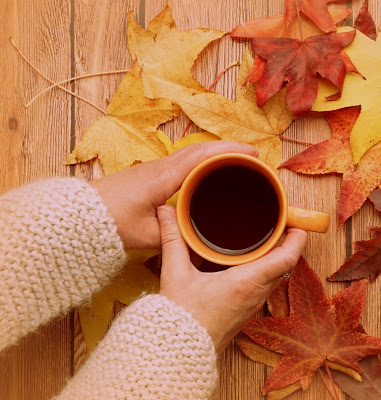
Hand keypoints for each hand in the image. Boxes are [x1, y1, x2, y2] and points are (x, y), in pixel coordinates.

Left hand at [90, 141, 257, 248]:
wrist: (77, 215)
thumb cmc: (110, 224)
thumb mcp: (148, 236)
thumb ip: (176, 234)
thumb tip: (197, 237)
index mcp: (164, 177)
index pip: (203, 157)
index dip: (229, 151)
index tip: (253, 152)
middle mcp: (161, 167)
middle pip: (200, 150)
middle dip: (228, 149)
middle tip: (253, 155)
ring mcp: (154, 169)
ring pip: (191, 154)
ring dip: (215, 153)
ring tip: (236, 161)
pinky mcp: (148, 175)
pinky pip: (182, 161)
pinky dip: (201, 161)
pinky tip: (207, 172)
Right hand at [156, 205, 307, 351]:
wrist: (179, 352)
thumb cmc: (181, 318)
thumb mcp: (175, 274)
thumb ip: (172, 239)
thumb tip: (165, 212)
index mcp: (247, 282)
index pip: (287, 257)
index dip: (297, 236)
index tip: (296, 218)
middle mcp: (257, 293)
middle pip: (284, 260)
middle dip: (284, 237)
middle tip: (278, 217)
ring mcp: (254, 302)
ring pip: (275, 272)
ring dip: (274, 252)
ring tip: (265, 231)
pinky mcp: (247, 308)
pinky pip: (265, 282)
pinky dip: (263, 265)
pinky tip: (248, 255)